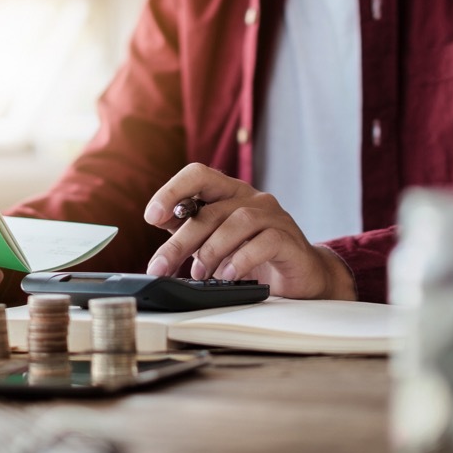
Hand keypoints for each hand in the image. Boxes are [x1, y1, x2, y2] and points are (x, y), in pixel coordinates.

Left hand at [142, 164, 355, 299]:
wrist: (300, 277)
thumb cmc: (254, 257)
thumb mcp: (215, 241)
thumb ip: (190, 229)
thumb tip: (158, 221)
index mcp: (229, 193)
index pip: (198, 174)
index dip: (172, 190)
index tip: (152, 216)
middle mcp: (251, 198)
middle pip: (210, 210)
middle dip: (180, 241)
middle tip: (161, 266)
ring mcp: (273, 216)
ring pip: (236, 222)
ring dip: (210, 251)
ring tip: (200, 275)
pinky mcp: (290, 239)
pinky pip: (264, 242)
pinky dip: (241, 259)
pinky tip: (229, 275)